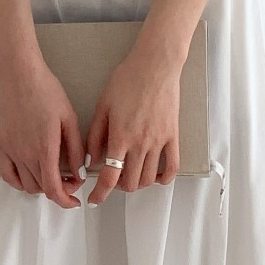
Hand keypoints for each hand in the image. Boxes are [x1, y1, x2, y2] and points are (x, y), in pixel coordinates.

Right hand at [0, 54, 84, 207]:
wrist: (19, 74)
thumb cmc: (46, 91)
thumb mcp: (69, 119)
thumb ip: (75, 149)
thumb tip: (79, 172)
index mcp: (45, 149)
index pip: (53, 189)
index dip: (65, 200)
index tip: (74, 200)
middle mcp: (25, 154)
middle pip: (41, 189)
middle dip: (59, 190)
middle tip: (70, 179)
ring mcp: (11, 151)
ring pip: (26, 185)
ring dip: (42, 186)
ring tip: (53, 174)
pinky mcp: (2, 145)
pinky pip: (8, 174)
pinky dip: (20, 182)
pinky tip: (30, 176)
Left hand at [85, 39, 182, 204]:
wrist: (155, 65)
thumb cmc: (127, 80)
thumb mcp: (102, 106)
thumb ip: (96, 135)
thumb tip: (92, 159)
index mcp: (120, 136)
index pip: (110, 176)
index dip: (101, 194)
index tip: (95, 199)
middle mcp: (140, 143)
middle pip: (130, 183)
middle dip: (118, 187)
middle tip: (112, 180)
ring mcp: (159, 141)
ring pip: (150, 179)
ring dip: (138, 184)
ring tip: (131, 175)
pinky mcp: (173, 136)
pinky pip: (172, 166)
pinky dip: (164, 178)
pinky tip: (157, 177)